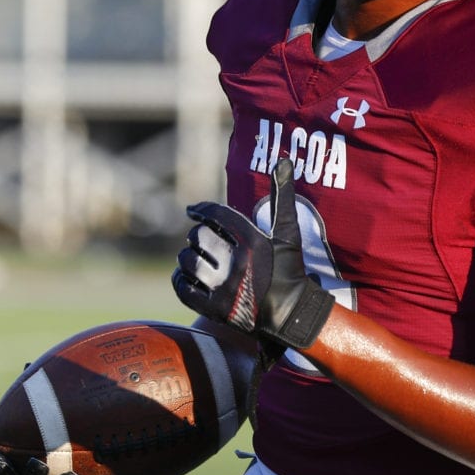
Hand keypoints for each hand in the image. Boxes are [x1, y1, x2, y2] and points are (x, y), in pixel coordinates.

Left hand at [172, 158, 333, 349]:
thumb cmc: (290, 269)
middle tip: (201, 238)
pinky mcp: (216, 309)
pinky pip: (184, 288)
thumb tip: (283, 160)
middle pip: (200, 237)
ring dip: (188, 256)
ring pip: (189, 261)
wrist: (293, 314)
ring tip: (195, 256)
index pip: (217, 215)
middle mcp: (238, 263)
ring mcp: (226, 288)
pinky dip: (181, 278)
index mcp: (254, 242)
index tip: (192, 209)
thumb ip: (282, 197)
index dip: (201, 209)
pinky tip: (187, 275)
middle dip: (197, 235)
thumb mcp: (289, 232)